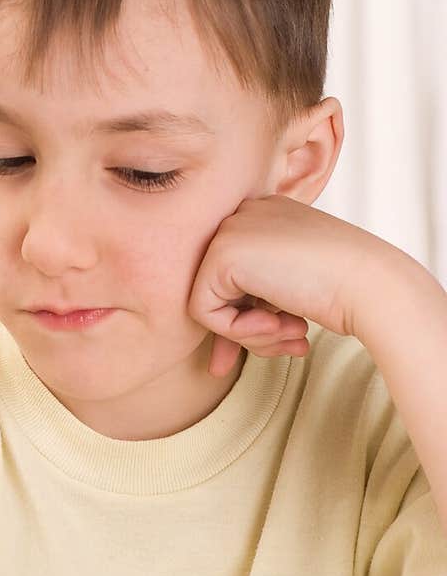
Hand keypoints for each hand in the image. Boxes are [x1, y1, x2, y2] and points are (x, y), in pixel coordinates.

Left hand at [188, 194, 379, 376]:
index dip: (253, 319)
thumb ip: (255, 307)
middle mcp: (245, 214)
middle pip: (221, 290)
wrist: (372, 284)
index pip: (238, 277)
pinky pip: (203, 311)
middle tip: (292, 345)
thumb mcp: (292, 292)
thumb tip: (216, 361)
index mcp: (267, 217)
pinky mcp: (221, 253)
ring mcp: (231, 229)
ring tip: (293, 335)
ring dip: (251, 334)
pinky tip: (277, 323)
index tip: (285, 342)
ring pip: (211, 303)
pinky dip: (236, 332)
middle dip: (250, 332)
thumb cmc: (345, 292)